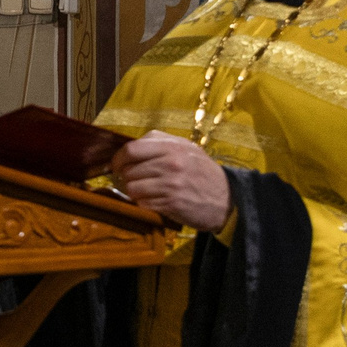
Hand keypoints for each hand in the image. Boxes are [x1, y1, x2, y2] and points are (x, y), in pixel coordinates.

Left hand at [108, 132, 231, 232]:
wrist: (228, 198)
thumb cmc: (202, 172)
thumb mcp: (186, 148)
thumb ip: (159, 143)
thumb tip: (129, 149)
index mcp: (171, 146)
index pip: (131, 149)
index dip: (118, 159)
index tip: (117, 166)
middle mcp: (170, 163)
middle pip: (129, 170)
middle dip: (127, 177)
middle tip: (136, 180)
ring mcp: (170, 184)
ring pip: (132, 188)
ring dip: (135, 192)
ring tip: (147, 191)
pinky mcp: (171, 203)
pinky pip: (143, 203)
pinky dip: (144, 203)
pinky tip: (155, 201)